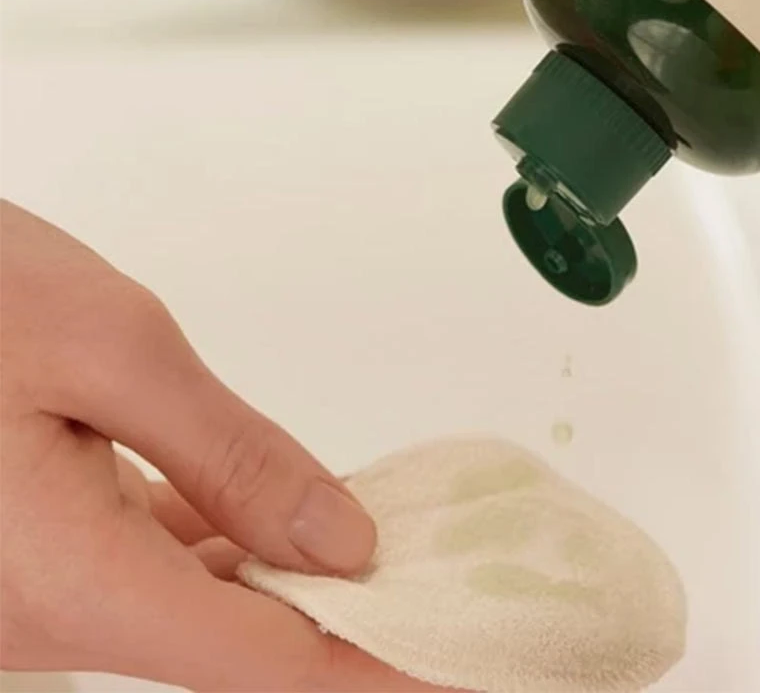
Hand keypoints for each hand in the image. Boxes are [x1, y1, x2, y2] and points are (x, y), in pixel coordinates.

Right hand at [0, 201, 445, 691]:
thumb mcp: (113, 348)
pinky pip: (158, 571)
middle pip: (242, 645)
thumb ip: (233, 454)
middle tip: (450, 588)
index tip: (468, 672)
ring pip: (202, 607)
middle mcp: (53, 617)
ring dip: (297, 579)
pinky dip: (234, 547)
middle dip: (352, 618)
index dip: (379, 671)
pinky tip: (285, 518)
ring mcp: (40, 597)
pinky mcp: (39, 560)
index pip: (268, 664)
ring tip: (393, 546)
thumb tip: (341, 541)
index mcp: (75, 579)